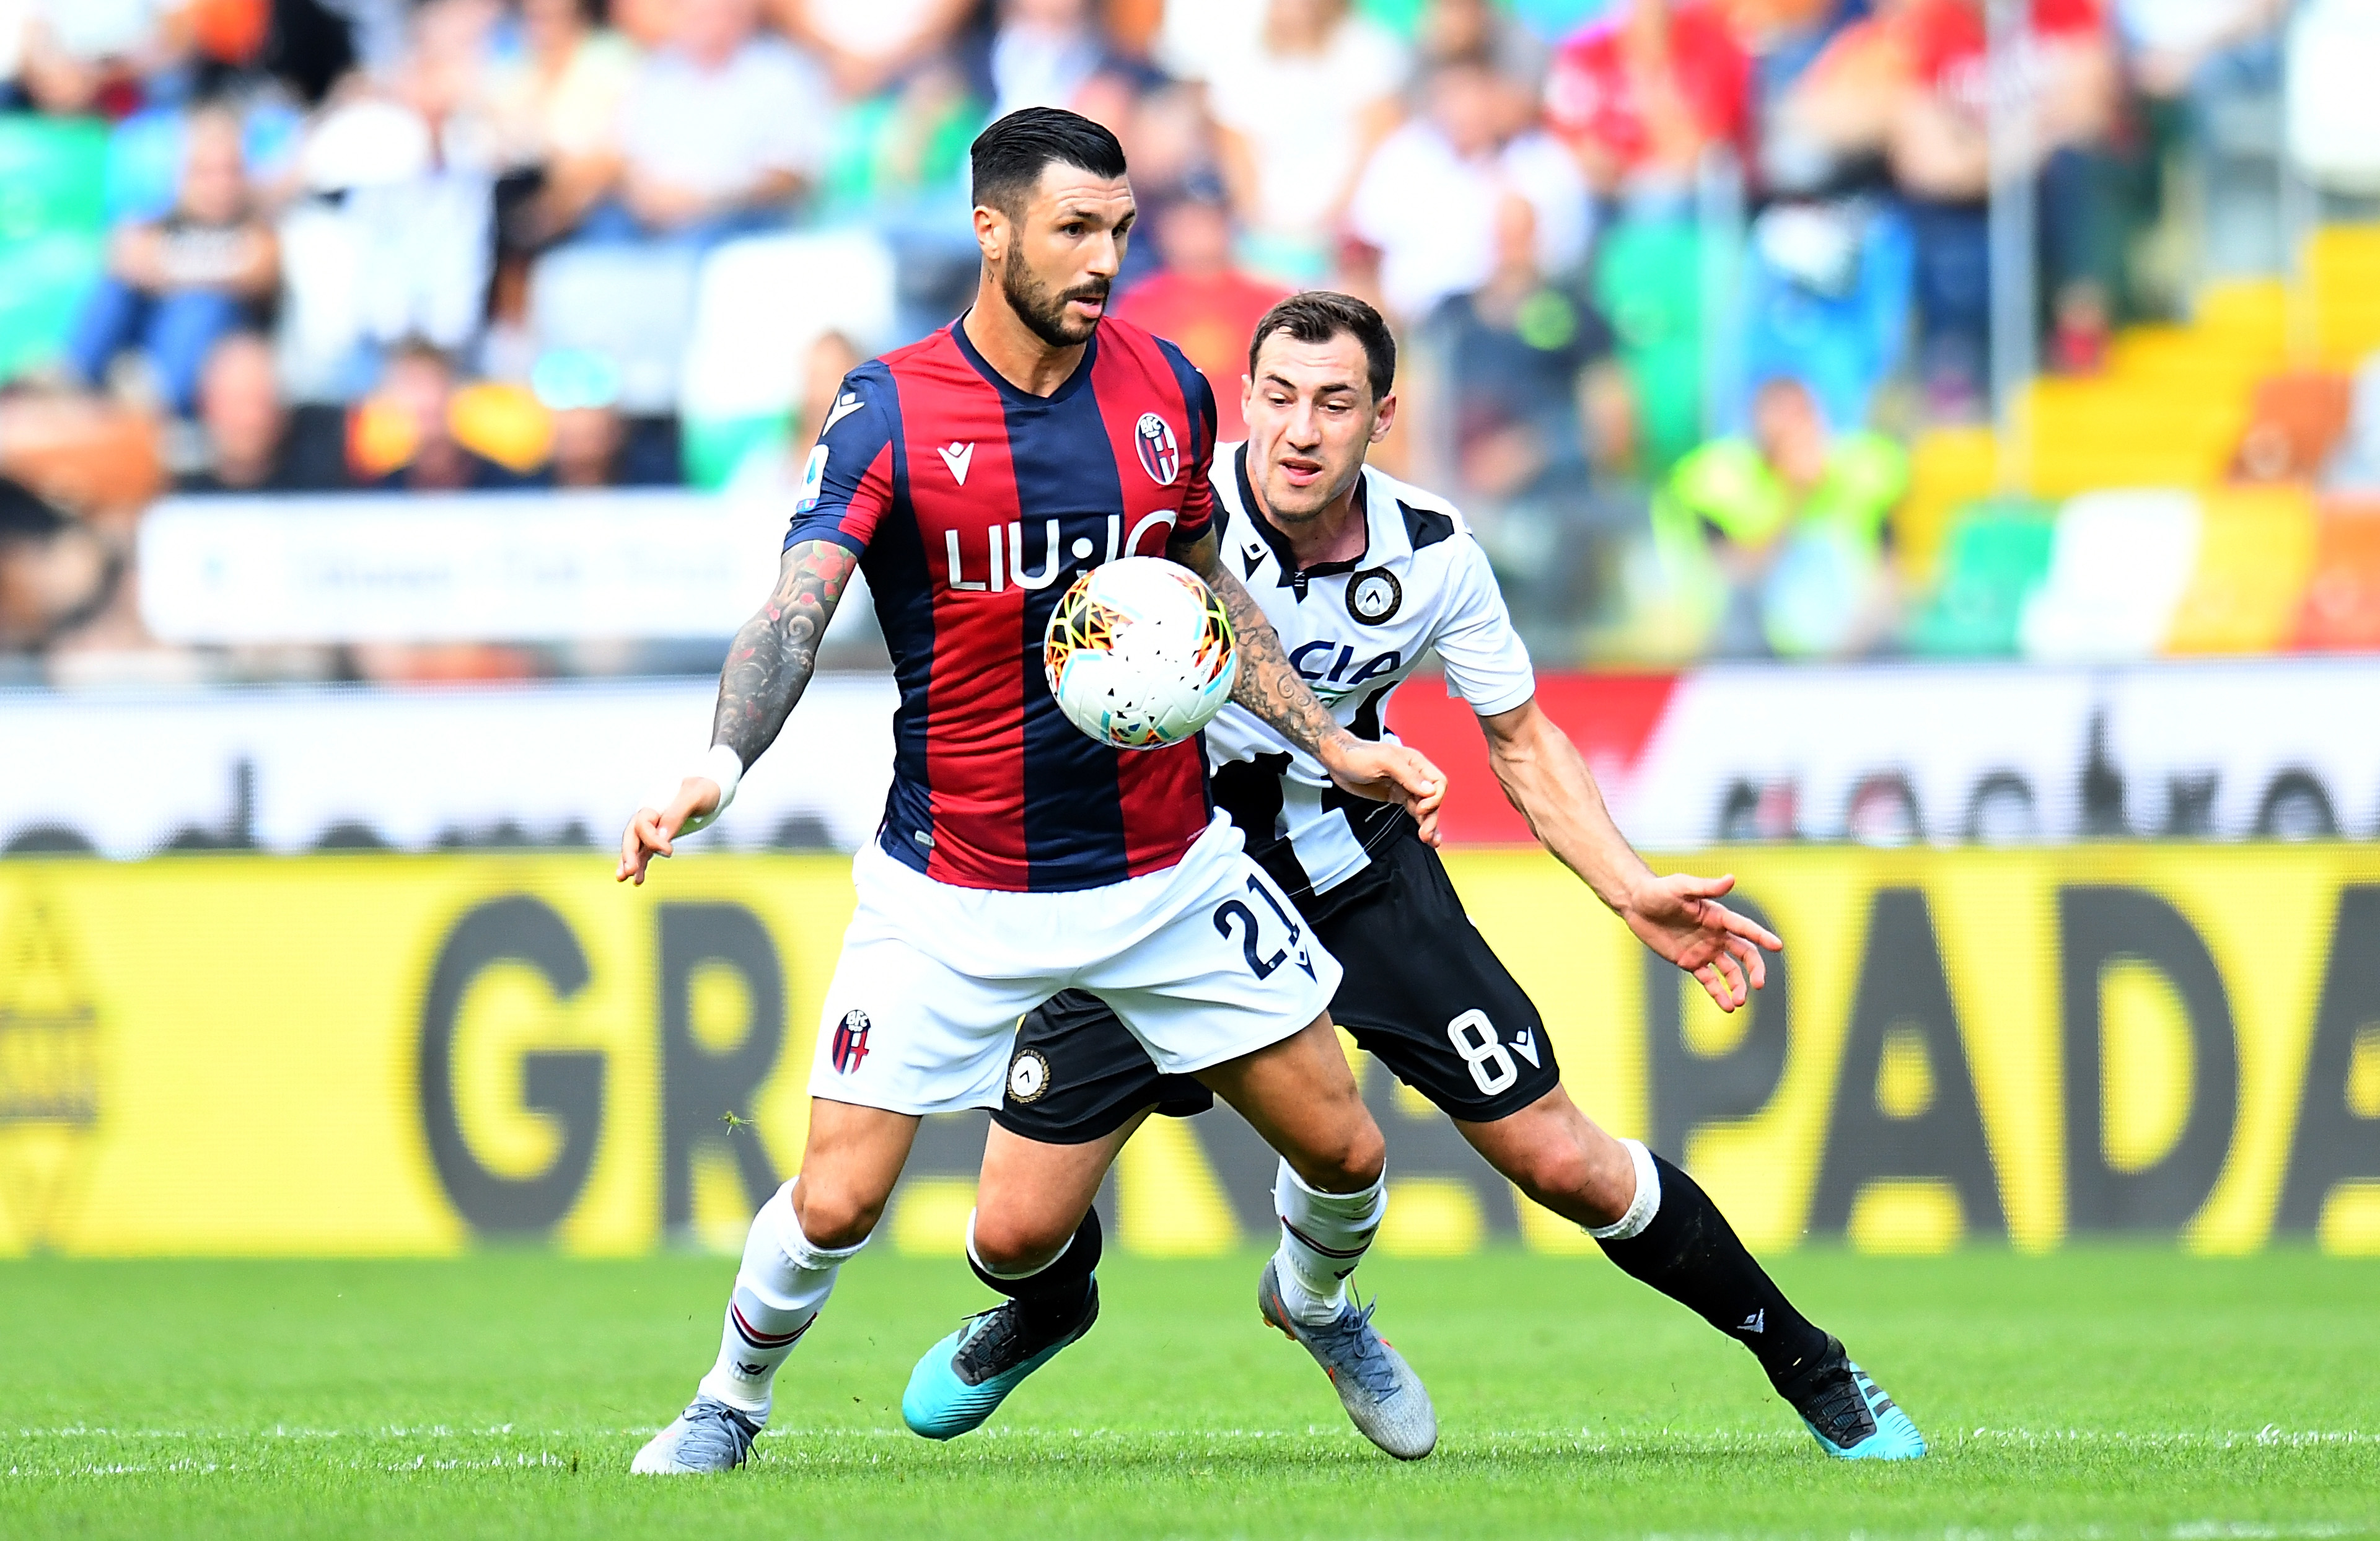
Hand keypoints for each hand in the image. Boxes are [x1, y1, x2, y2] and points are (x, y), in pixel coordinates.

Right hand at [616, 776, 720, 884]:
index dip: (652, 839)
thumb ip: (677, 814)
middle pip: (631, 836)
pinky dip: (641, 865)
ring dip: (629, 862)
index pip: (643, 825)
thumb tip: (663, 837)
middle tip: (629, 871)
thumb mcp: (694, 796)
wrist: (711, 787)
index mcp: (653, 804)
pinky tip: (638, 881)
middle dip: (628, 854)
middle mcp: (649, 816)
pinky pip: (645, 852)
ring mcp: (653, 827)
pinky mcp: (660, 837)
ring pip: (635, 846)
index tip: (669, 851)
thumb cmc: (704, 789)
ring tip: (624, 879)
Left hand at [1318, 735, 1446, 846]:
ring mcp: (1407, 787)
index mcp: (1415, 762)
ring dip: (1429, 824)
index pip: (1438, 782)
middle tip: (1425, 834)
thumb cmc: (1358, 755)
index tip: (1421, 809)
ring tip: (1429, 841)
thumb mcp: (1383, 762)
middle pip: (1433, 799)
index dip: (1434, 798)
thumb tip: (1429, 791)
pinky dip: (1421, 823)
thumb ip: (1407, 775)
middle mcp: (1415, 775)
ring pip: (1426, 808)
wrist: (1338, 761)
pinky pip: (1415, 812)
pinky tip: (1427, 837)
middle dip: (1431, 817)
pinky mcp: (1397, 797)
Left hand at [1620, 871, 1781, 1012]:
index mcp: (1718, 917)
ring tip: (1738, 1002)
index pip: (1745, 928)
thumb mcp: (1681, 887)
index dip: (1761, 937)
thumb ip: (1706, 887)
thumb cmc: (1659, 890)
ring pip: (1730, 971)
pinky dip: (1719, 994)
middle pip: (1744, 954)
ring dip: (1738, 986)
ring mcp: (1705, 950)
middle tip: (1758, 984)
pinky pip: (1709, 980)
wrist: (1636, 905)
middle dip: (1754, 969)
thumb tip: (1732, 879)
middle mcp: (1717, 935)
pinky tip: (1727, 1006)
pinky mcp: (1690, 962)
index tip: (1777, 946)